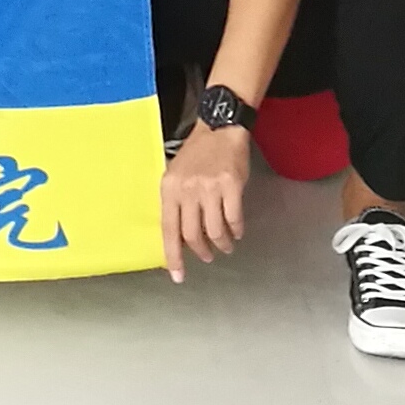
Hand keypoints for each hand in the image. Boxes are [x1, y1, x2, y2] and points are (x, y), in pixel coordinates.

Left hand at [160, 118, 250, 275]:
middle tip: (206, 257)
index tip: (178, 275)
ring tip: (224, 246)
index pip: (168, 229)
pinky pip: (233, 219)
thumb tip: (178, 238)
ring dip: (221, 244)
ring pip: (215, 230)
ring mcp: (210, 187)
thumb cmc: (196, 154)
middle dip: (201, 252)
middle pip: (193, 234)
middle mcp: (188, 189)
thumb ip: (176, 203)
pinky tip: (236, 232)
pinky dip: (235, 230)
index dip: (173, 256)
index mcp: (169, 188)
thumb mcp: (175, 175)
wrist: (219, 129)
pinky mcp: (231, 185)